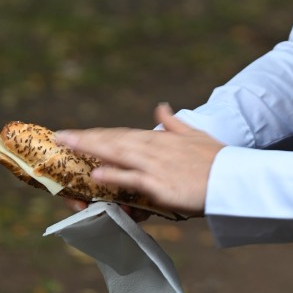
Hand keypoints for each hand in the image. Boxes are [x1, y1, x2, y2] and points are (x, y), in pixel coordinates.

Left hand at [54, 105, 223, 217]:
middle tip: (59, 137)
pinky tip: (96, 173)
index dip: (97, 134)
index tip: (76, 134)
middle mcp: (153, 149)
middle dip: (85, 139)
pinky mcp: (161, 185)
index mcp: (159, 139)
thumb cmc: (216, 160)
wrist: (233, 178)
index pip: (121, 134)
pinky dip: (114, 174)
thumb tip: (161, 107)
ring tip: (68, 146)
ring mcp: (156, 167)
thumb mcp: (194, 135)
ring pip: (118, 155)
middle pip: (113, 141)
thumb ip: (173, 123)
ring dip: (92, 149)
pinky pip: (133, 179)